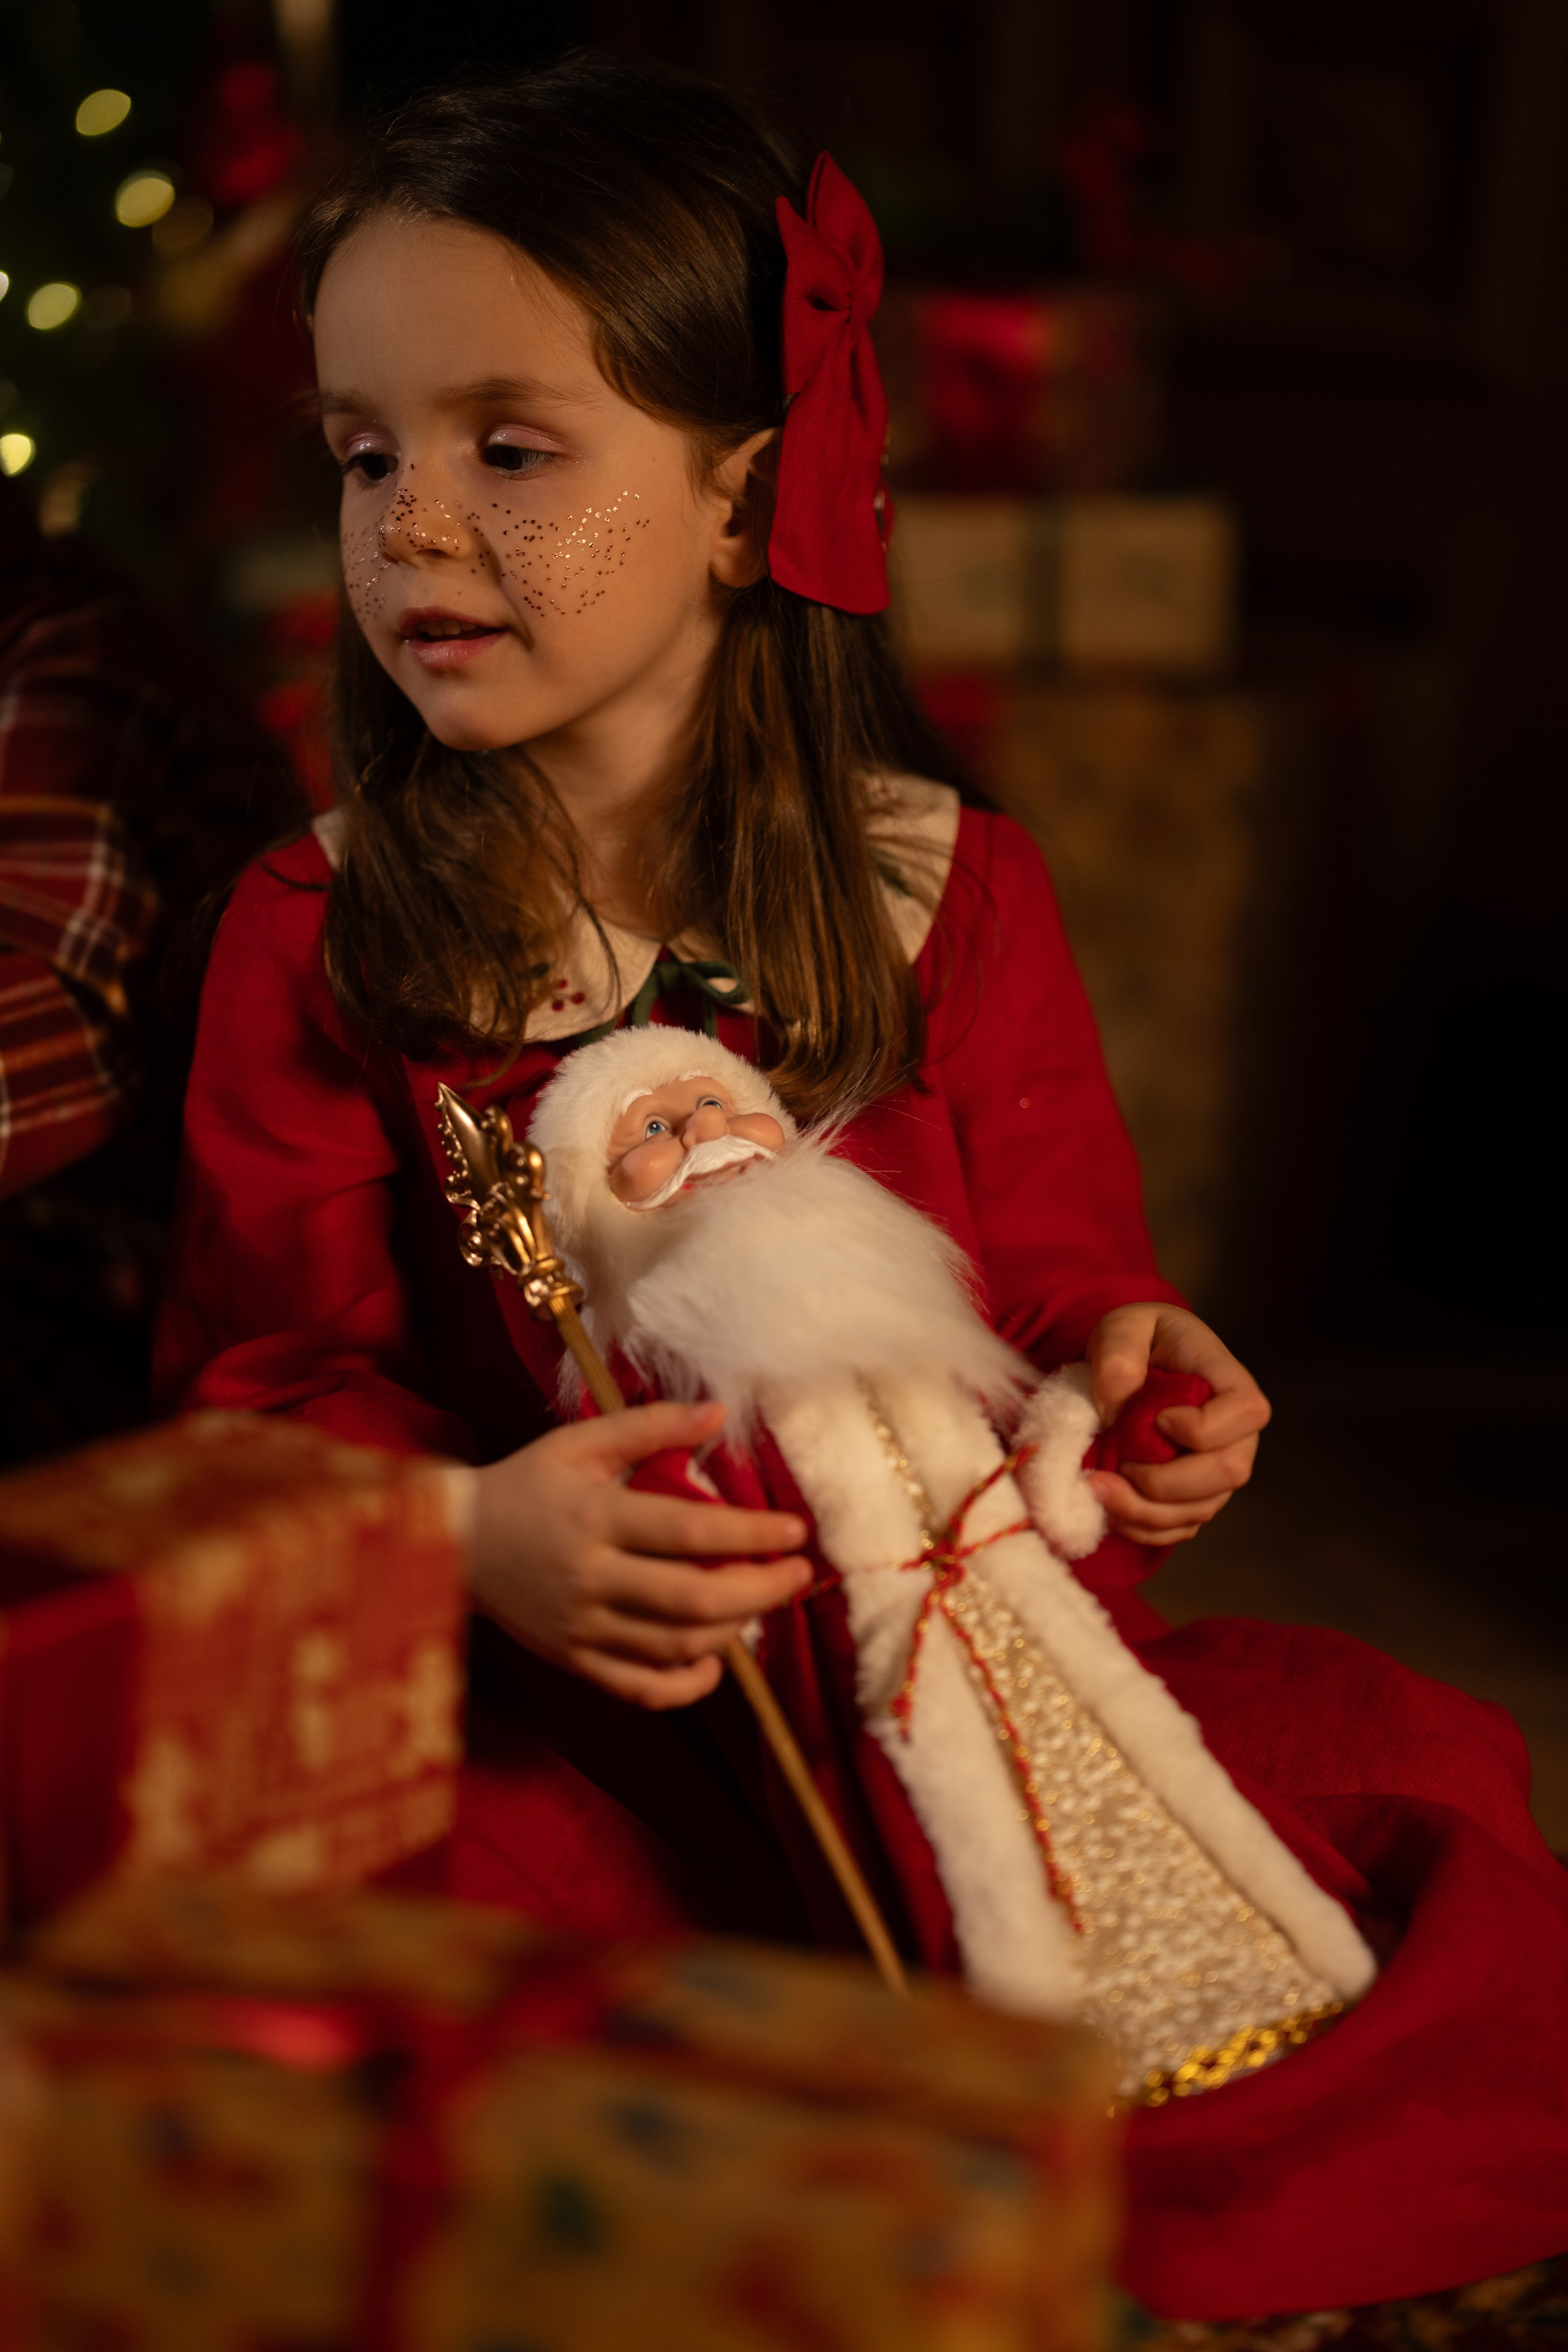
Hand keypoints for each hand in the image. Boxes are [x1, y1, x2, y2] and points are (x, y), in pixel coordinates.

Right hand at [469, 1400, 809, 1708]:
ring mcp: (581, 1627)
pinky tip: (714, 1662)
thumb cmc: (524, 1485)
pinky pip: (640, 1688)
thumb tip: (718, 1412)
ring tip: (758, 1601)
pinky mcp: (572, 1660)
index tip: (796, 1532)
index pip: (689, 1531)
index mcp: (595, 1517)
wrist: (451, 1545)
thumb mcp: (579, 1443)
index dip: (750, 1534)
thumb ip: (649, 1426)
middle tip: (798, 1574)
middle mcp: (590, 1578)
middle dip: (760, 1590)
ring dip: (732, 1628)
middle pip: (692, 1599)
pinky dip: (687, 1684)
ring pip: (675, 1646)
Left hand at [1084, 1303, 1270, 1547]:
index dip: (1201, 1426)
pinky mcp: (1194, 1498)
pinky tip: (1109, 1508)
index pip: (1246, 1412)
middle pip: (1229, 1472)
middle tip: (1115, 1467)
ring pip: (1201, 1509)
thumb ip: (1118, 1354)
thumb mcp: (1122, 1327)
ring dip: (1145, 1510)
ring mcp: (1218, 1471)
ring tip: (1097, 1488)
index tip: (1156, 1418)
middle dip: (1166, 1482)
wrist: (1134, 1364)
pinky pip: (1180, 1528)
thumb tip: (1117, 1405)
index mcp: (1230, 1383)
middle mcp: (1237, 1433)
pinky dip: (1143, 1527)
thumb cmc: (1139, 1340)